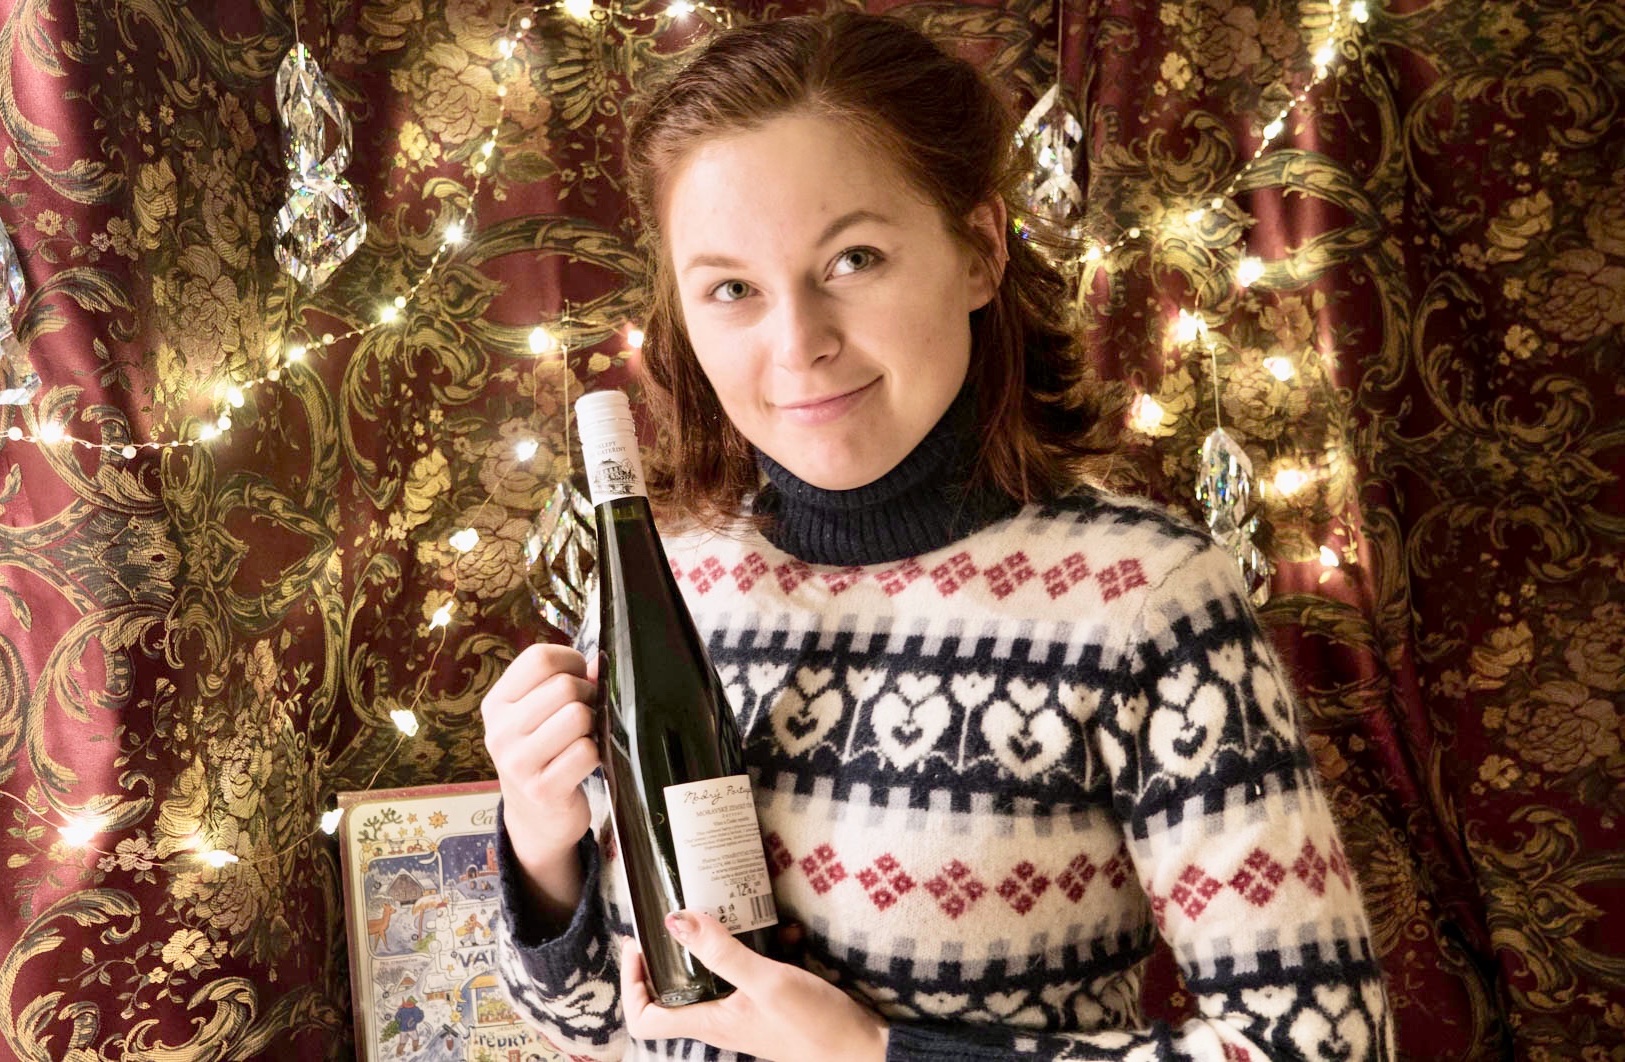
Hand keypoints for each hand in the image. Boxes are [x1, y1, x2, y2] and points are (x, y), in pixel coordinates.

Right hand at [480, 644, 599, 907]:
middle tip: (587, 714)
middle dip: (588, 695)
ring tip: (584, 738)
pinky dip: (595, 755)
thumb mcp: (538, 716)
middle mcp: (500, 731)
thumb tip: (597, 664)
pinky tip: (584, 763)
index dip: (571, 661)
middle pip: (563, 686)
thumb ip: (562, 683)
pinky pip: (586, 752)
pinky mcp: (542, 790)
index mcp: (497, 704)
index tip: (579, 677)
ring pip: (577, 716)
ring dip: (592, 725)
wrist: (535, 819)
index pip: (538, 659)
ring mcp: (518, 763)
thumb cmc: (542, 755)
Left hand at [620, 911, 888, 1061]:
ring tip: (734, 909)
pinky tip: (786, 930)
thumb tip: (674, 921)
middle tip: (680, 913)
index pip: (646, 1019)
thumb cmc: (814, 1026)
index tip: (640, 945)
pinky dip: (762, 946)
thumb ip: (721, 952)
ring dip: (722, 941)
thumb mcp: (766, 981)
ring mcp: (745, 1012)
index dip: (632, 985)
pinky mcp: (769, 1002)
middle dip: (674, 949)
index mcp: (710, 1022)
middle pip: (674, 991)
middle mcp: (721, 1019)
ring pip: (715, 973)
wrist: (863, 1050)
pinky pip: (752, 971)